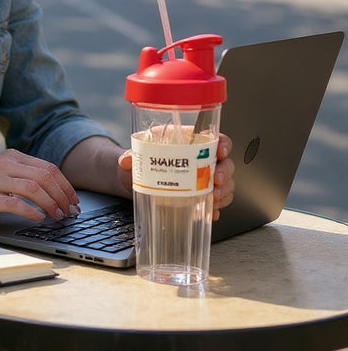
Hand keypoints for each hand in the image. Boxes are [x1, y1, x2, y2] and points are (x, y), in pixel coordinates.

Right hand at [0, 149, 79, 224]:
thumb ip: (21, 178)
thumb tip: (53, 193)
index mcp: (10, 157)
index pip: (48, 167)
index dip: (65, 185)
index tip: (73, 200)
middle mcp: (3, 164)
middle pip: (45, 176)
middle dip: (63, 195)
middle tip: (71, 211)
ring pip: (33, 188)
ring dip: (51, 204)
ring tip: (58, 216)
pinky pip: (14, 203)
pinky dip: (31, 211)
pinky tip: (38, 219)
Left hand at [116, 133, 235, 219]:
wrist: (131, 180)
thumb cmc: (138, 161)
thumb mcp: (133, 156)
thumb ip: (129, 157)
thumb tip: (125, 160)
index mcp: (188, 143)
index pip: (215, 138)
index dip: (223, 144)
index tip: (221, 152)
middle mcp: (199, 160)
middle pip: (225, 163)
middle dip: (224, 173)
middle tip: (215, 182)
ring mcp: (201, 179)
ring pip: (224, 184)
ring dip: (223, 192)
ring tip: (212, 200)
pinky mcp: (198, 196)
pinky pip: (216, 201)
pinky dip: (216, 207)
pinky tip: (210, 212)